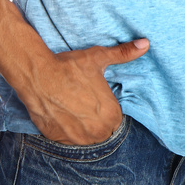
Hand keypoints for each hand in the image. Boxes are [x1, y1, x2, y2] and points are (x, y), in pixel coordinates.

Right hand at [22, 38, 149, 145]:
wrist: (38, 76)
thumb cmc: (70, 67)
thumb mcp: (98, 58)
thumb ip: (124, 54)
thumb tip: (145, 44)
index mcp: (111, 115)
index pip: (114, 118)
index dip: (105, 108)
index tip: (95, 98)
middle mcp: (97, 132)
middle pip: (102, 130)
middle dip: (95, 119)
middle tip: (82, 102)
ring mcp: (77, 139)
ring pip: (85, 137)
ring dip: (81, 128)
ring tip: (72, 109)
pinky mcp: (58, 141)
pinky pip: (67, 140)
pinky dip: (66, 131)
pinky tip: (61, 115)